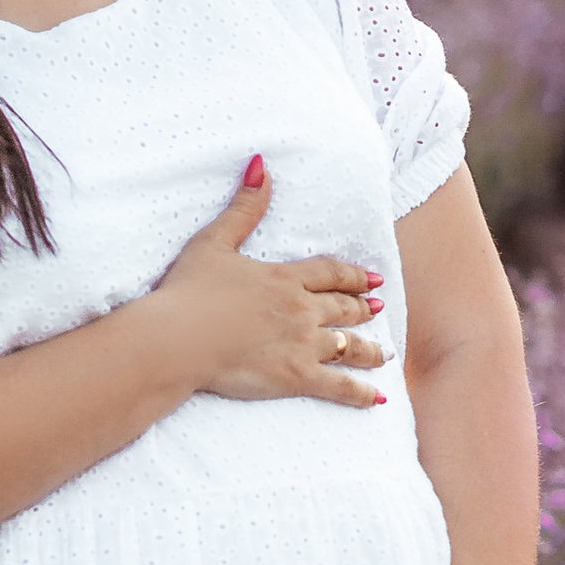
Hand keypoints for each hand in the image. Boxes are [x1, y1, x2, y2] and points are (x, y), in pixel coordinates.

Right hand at [147, 159, 385, 407]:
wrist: (179, 340)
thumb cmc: (189, 292)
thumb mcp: (214, 241)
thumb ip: (244, 208)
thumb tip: (261, 165)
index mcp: (284, 278)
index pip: (330, 274)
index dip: (354, 276)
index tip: (372, 279)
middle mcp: (302, 310)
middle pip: (343, 308)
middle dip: (364, 308)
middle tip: (379, 309)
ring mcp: (303, 345)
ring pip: (348, 346)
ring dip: (369, 350)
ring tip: (385, 355)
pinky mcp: (296, 377)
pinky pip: (339, 386)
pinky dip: (360, 393)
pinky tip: (376, 400)